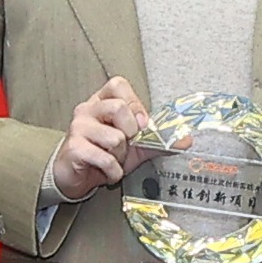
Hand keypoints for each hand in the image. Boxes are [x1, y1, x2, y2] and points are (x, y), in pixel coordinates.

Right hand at [47, 76, 154, 203]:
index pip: (118, 84)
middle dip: (130, 133)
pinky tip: (107, 172)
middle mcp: (87, 109)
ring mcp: (78, 128)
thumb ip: (158, 140)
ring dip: (121, 157)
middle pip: (119, 108)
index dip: (135, 104)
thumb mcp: (133, 146)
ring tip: (113, 160)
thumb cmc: (103, 155)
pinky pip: (106, 159)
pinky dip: (113, 171)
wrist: (76, 177)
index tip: (140, 125)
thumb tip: (187, 140)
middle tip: (125, 145)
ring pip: (115, 137)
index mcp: (101, 101)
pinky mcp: (74, 148)